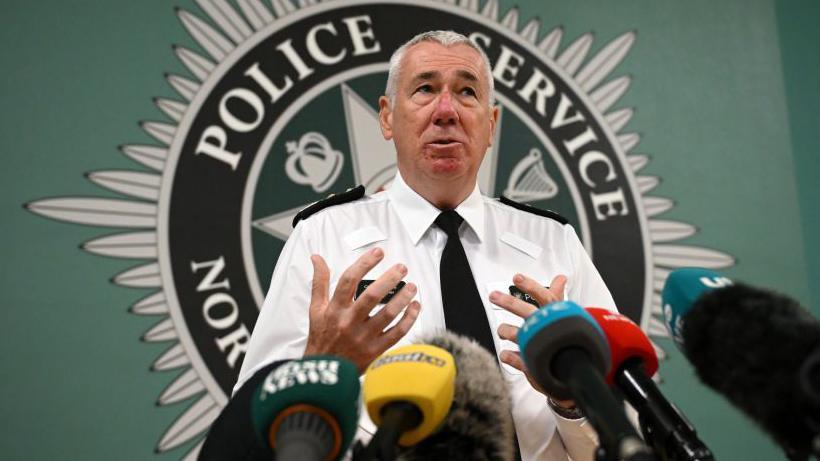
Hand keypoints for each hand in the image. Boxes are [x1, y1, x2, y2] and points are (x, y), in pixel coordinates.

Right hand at [303, 247, 420, 371]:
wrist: (325, 373)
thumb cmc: (322, 338)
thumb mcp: (316, 309)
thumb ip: (319, 282)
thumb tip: (316, 258)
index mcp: (334, 309)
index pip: (349, 280)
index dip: (364, 263)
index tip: (378, 252)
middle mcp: (349, 322)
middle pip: (371, 296)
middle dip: (389, 279)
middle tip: (402, 268)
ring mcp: (364, 337)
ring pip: (388, 314)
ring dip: (403, 298)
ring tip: (412, 286)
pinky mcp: (376, 350)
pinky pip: (397, 333)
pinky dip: (409, 319)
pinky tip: (415, 307)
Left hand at [491, 273, 574, 407]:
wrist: (576, 375)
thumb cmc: (567, 343)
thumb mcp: (565, 318)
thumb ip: (557, 297)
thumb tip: (560, 278)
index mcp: (557, 318)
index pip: (547, 298)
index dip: (532, 287)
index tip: (517, 278)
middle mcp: (548, 331)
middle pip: (528, 312)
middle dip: (509, 303)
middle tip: (494, 296)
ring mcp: (540, 348)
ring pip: (518, 335)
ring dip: (506, 331)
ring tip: (502, 331)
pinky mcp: (534, 367)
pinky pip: (515, 359)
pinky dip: (508, 356)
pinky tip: (505, 354)